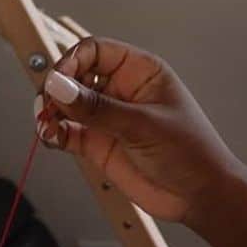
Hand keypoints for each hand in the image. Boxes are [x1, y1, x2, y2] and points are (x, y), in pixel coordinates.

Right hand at [37, 37, 245, 226]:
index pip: (95, 50)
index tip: (57, 79)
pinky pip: (67, 131)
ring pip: (67, 103)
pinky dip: (54, 133)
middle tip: (47, 104)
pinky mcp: (97, 143)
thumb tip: (60, 86)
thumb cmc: (190, 151)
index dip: (72, 60)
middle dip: (57, 87)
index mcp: (139, 70)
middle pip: (75, 75)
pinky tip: (51, 137)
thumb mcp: (143, 124)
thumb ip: (99, 107)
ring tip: (46, 123)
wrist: (199, 196)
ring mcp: (107, 116)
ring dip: (51, 110)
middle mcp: (120, 89)